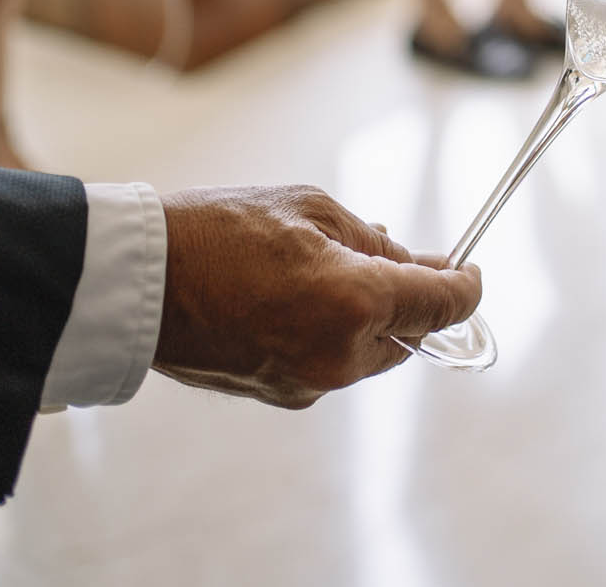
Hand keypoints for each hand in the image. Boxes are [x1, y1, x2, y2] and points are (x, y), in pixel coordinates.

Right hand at [152, 186, 480, 407]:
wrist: (136, 281)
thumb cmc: (219, 230)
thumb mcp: (311, 211)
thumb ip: (375, 244)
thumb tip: (420, 263)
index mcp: (356, 303)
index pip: (444, 304)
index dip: (467, 285)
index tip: (469, 268)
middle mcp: (341, 356)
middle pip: (413, 333)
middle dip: (415, 297)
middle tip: (402, 255)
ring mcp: (310, 383)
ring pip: (373, 352)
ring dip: (374, 316)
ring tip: (338, 268)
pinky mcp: (281, 395)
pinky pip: (333, 362)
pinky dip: (336, 333)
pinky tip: (306, 297)